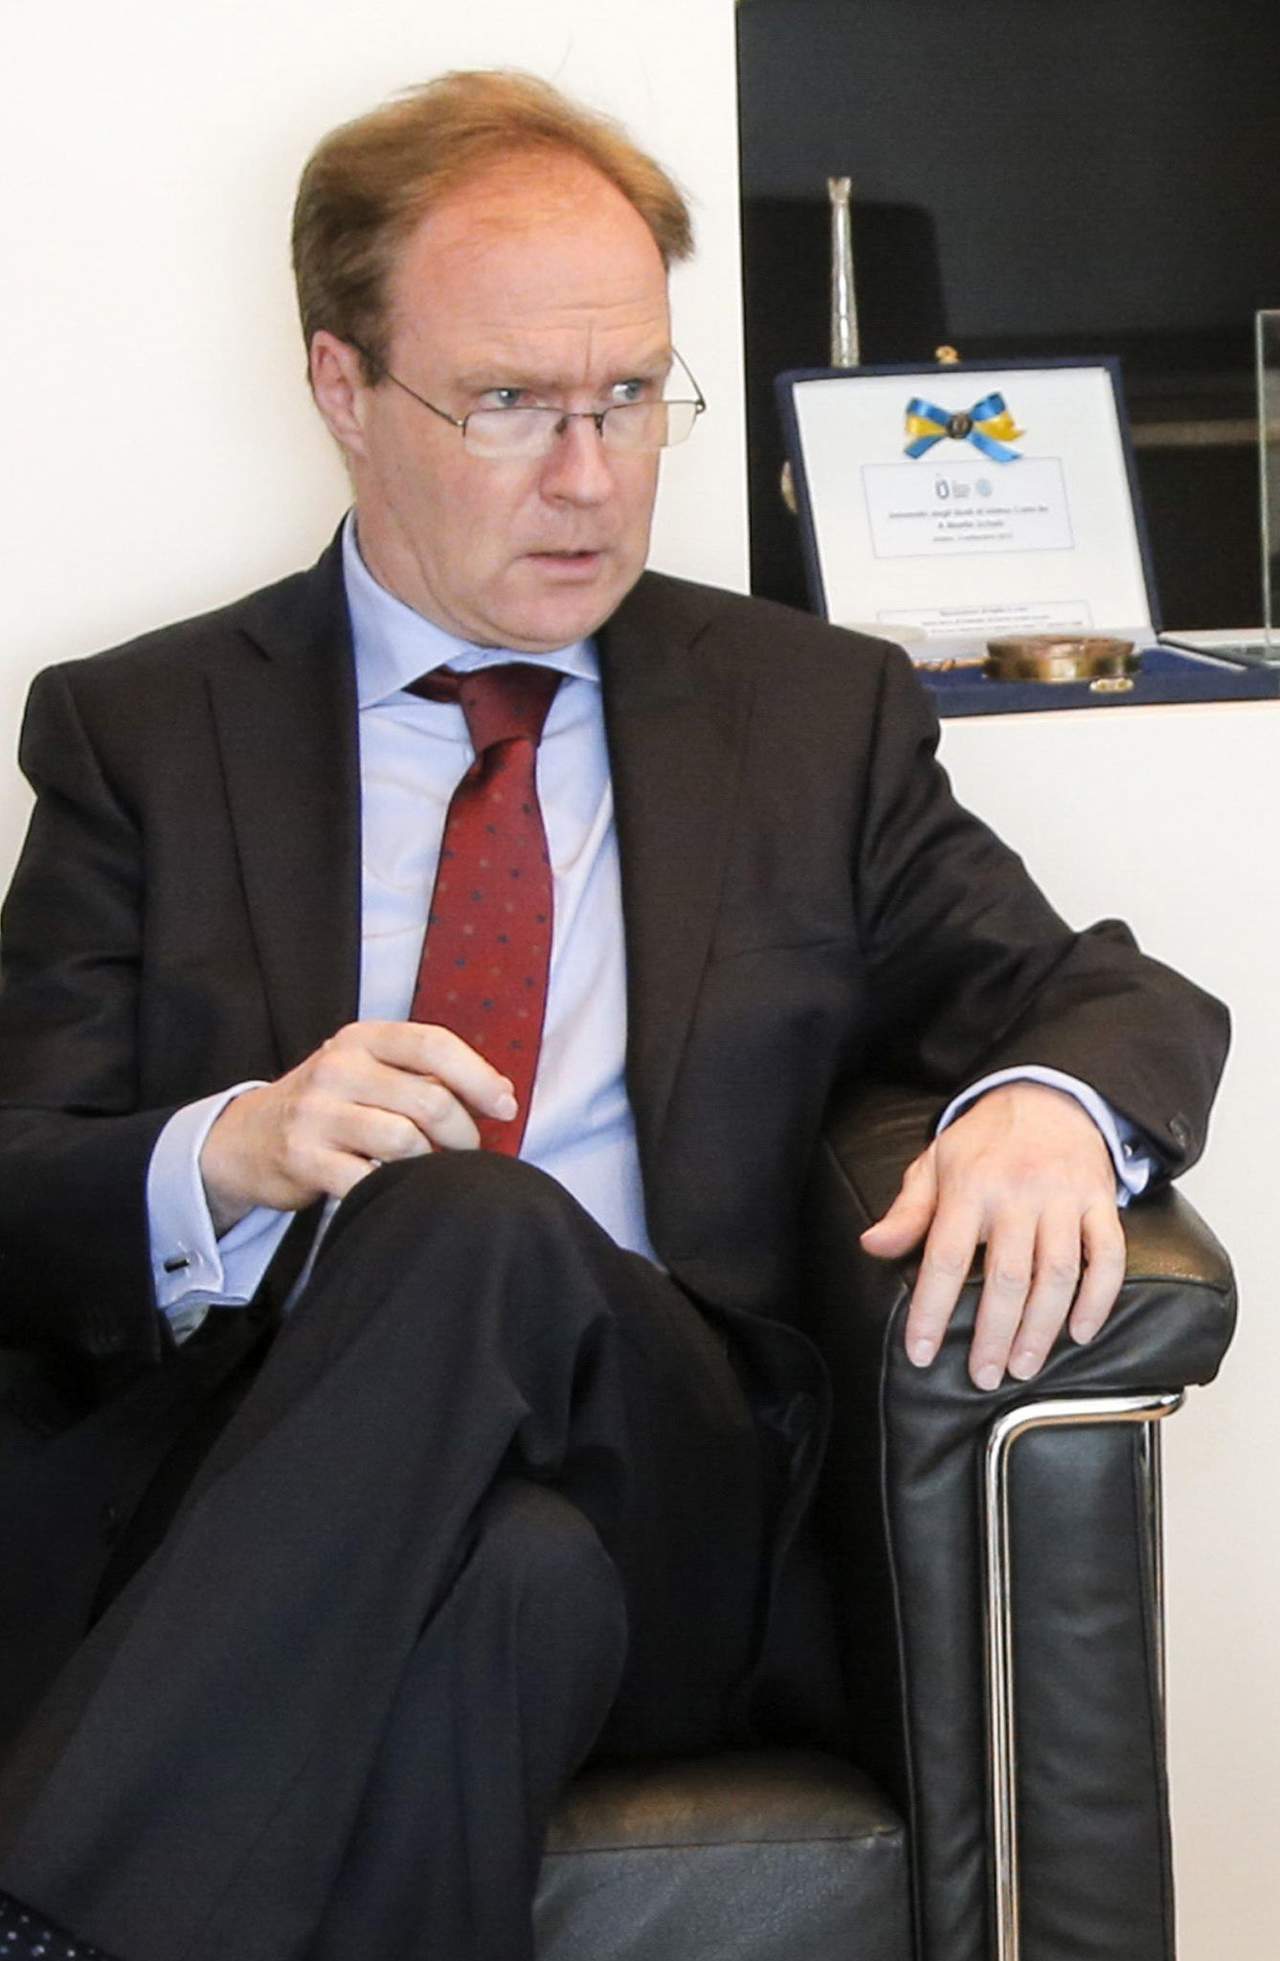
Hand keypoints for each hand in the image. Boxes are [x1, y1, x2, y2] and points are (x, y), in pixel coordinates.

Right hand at [199, 1021, 517, 1232]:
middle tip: (467, 1153)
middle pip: (428, 1100)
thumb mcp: (369, 1072)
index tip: (505, 1108)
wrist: (246, 1139)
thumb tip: (502, 1094)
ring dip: (430, 1165)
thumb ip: (428, 1076)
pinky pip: (368, 1180)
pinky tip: (394, 1189)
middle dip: (462, 1134)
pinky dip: (392, 1190)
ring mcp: (317, 1113)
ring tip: (429, 1171)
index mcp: (361, 1039)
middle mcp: (337, 1068)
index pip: (434, 1045)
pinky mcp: (303, 1158)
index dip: (479, 1077)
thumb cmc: (330, 1105)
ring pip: (404, 1141)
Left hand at [859, 1082, 1125, 1388]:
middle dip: (994, 1336)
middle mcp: (1018, 1193)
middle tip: (984, 1376)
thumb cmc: (983, 1140)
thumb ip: (907, 1211)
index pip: (946, 1259)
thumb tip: (871, 1246)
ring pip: (1058, 1274)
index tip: (922, 1353)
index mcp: (969, 1186)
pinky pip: (1108, 1256)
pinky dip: (1099, 1299)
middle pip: (1007, 1278)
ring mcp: (1064, 1198)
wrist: (1048, 1093)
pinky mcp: (1101, 1201)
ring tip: (1024, 1367)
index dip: (932, 1311)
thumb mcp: (935, 1165)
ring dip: (1042, 1329)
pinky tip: (1080, 1333)